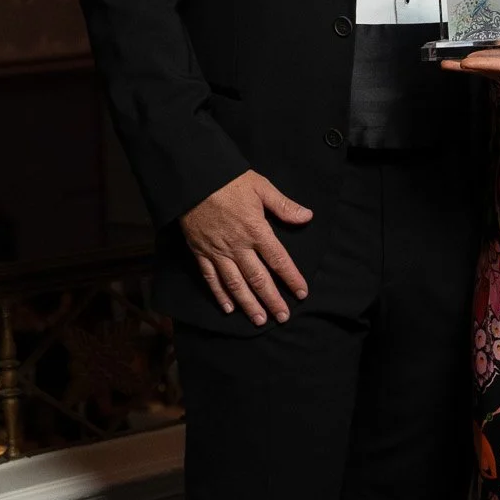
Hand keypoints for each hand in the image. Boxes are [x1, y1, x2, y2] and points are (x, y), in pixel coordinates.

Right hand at [180, 171, 311, 325]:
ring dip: (248, 304)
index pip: (279, 260)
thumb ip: (284, 206)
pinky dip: (220, 294)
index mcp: (256, 230)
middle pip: (258, 279)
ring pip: (235, 284)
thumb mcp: (261, 187)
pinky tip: (229, 308)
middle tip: (283, 317)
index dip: (292, 278)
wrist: (192, 179)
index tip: (302, 293)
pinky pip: (211, 278)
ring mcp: (218, 251)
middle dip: (272, 300)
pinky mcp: (200, 251)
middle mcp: (238, 246)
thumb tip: (307, 216)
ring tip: (259, 320)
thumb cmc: (228, 180)